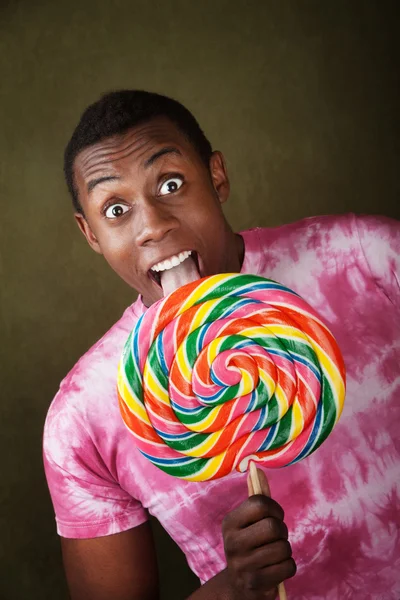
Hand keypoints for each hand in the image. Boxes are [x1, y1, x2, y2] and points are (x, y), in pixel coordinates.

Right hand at [222, 468, 295, 599]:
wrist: (239, 585)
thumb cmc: (249, 545)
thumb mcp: (248, 522)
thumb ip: (256, 498)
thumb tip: (256, 468)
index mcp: (230, 523)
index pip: (260, 504)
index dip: (275, 508)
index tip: (274, 516)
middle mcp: (232, 543)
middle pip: (274, 527)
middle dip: (282, 531)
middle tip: (276, 537)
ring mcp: (242, 565)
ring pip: (284, 548)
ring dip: (285, 550)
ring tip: (274, 553)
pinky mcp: (255, 583)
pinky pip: (288, 567)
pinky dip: (288, 566)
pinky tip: (275, 568)